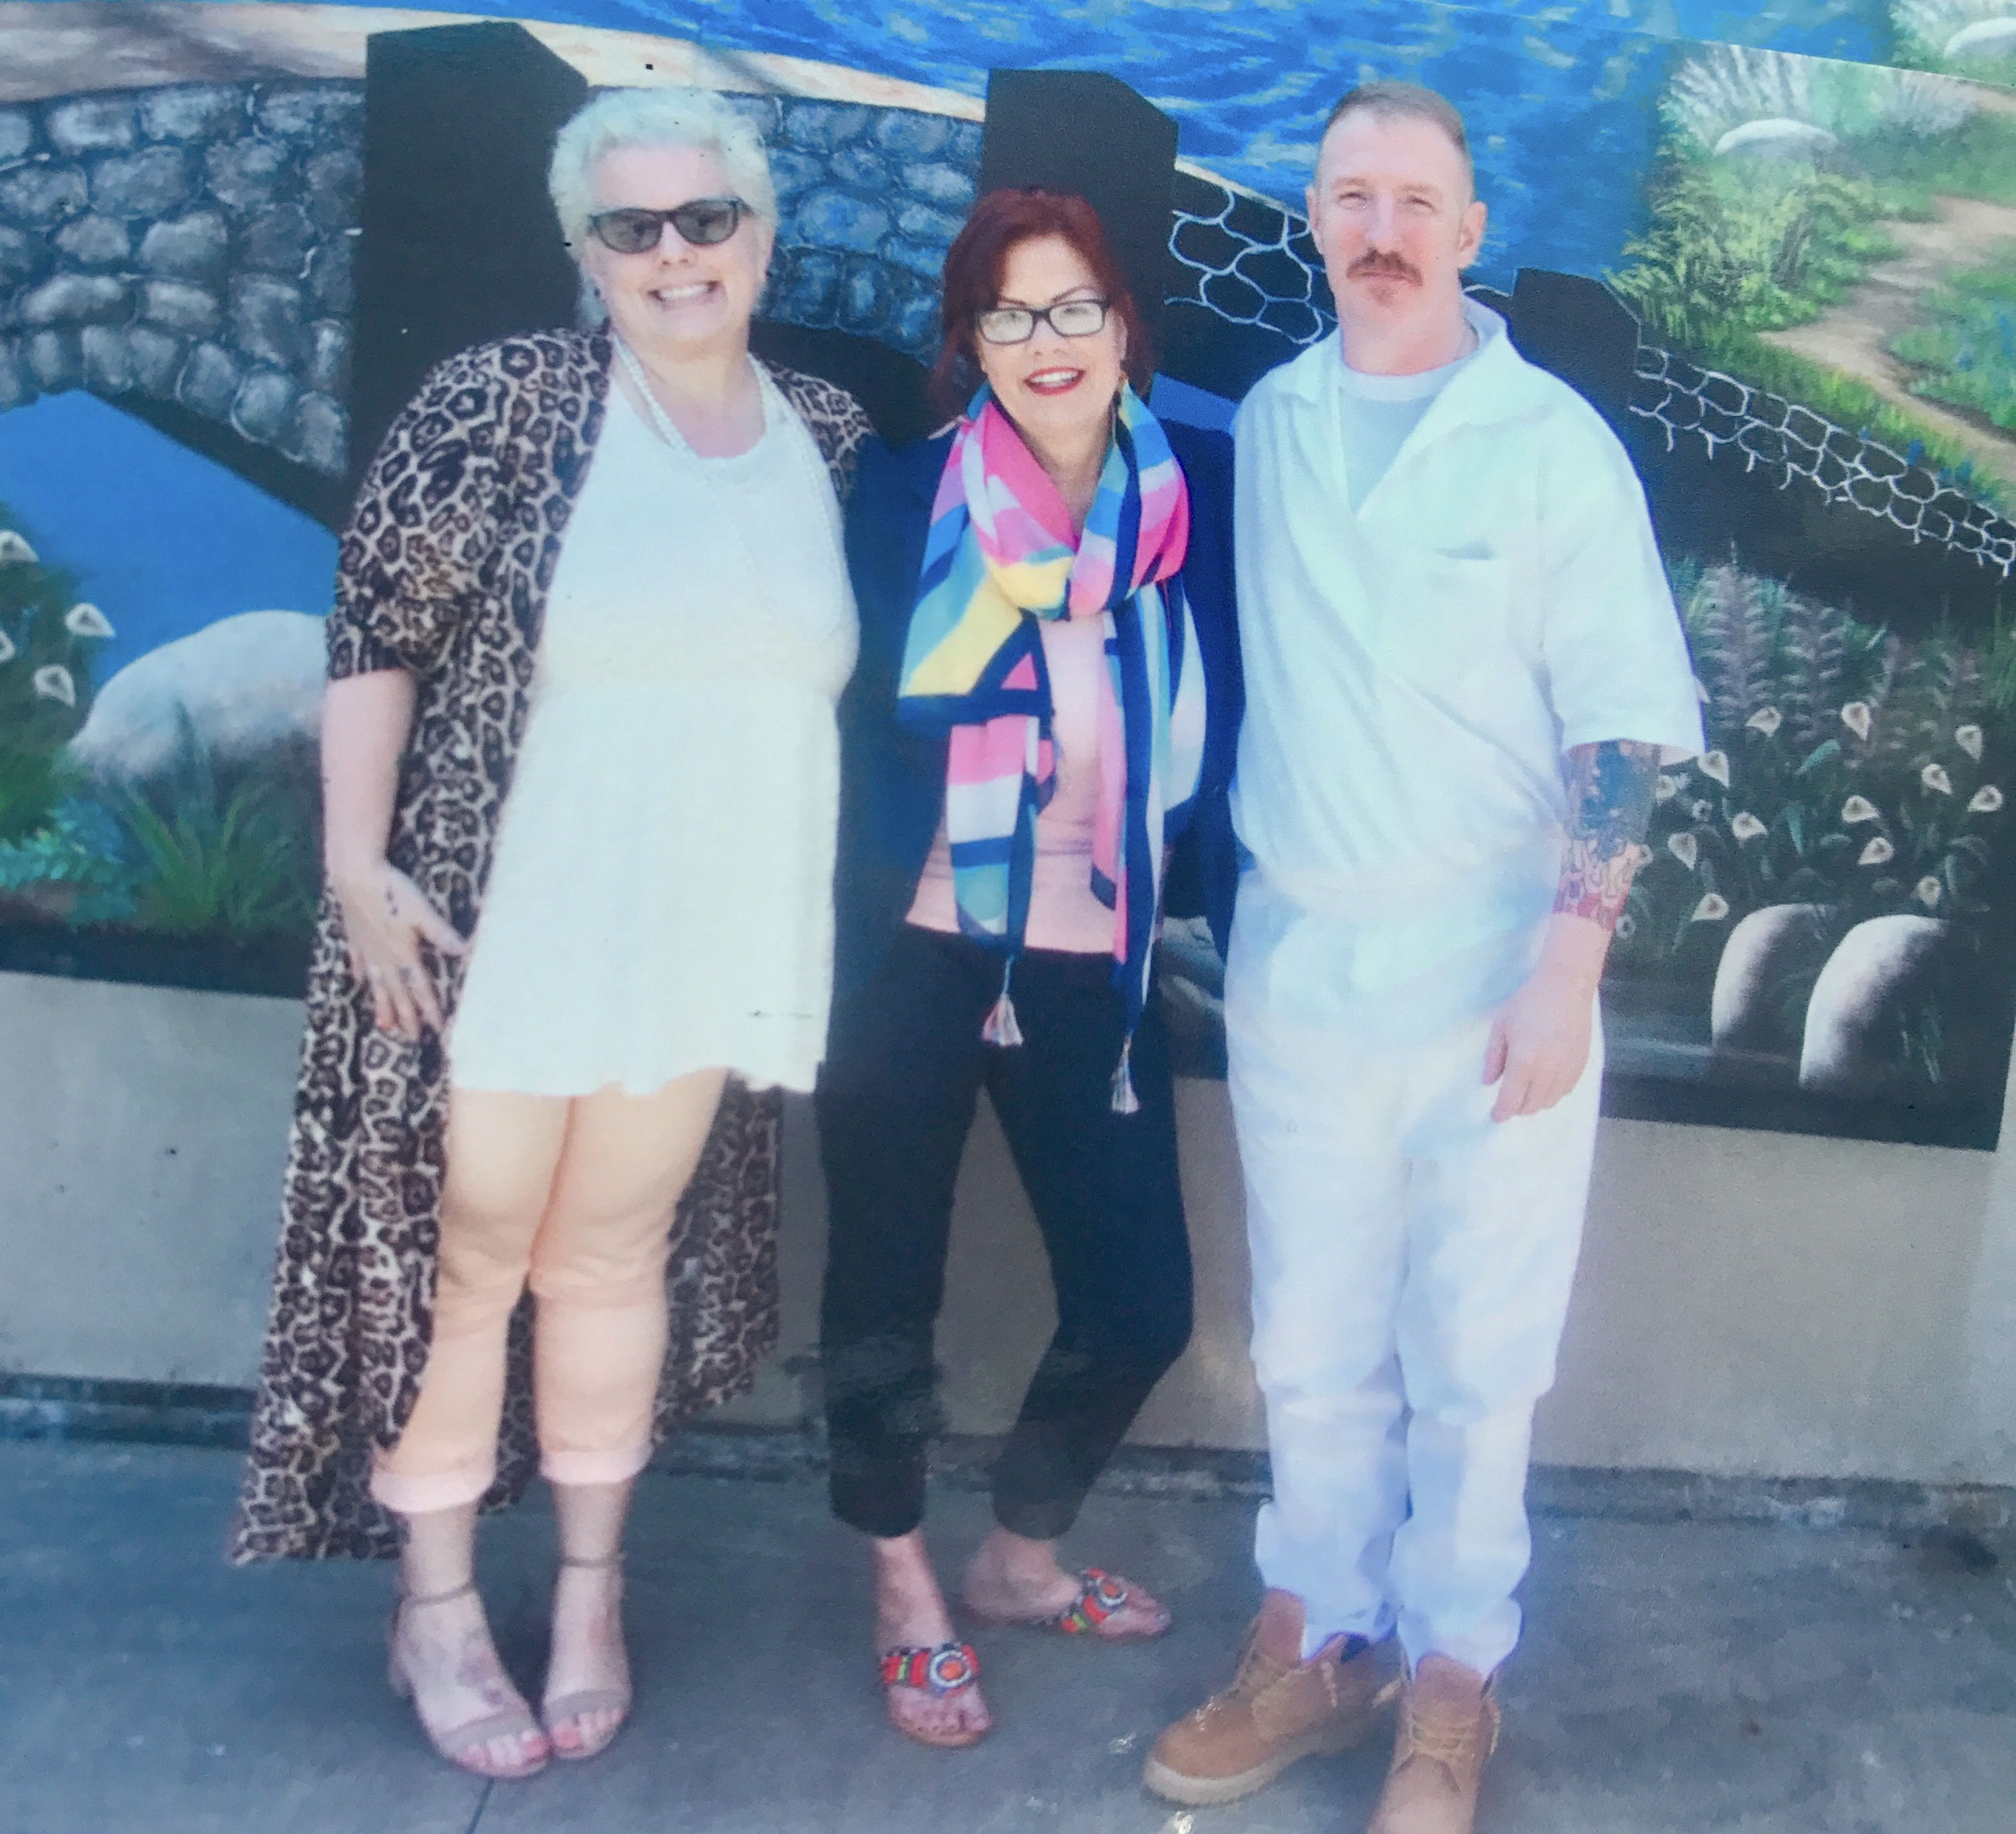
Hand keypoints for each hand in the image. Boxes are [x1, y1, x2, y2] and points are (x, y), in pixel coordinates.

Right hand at [331, 859, 465, 1036]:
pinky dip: (358, 974)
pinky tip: (357, 983)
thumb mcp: (423, 912)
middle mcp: (384, 958)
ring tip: (384, 1026)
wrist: (355, 875)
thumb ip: (442, 934)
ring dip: (382, 1006)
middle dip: (406, 1018)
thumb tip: (466, 953)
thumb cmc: (393, 892)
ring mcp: (366, 949)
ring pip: (375, 985)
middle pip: (397, 994)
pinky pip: (356, 962)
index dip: (430, 1010)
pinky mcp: (354, 937)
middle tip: (413, 1039)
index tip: (438, 1030)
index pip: (420, 989)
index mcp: (404, 954)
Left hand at [1482, 916, 1606, 1121]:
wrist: (1567, 987)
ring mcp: (1567, 1070)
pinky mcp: (1581, 1065)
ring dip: (1535, 1103)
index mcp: (1524, 1062)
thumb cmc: (1528, 1002)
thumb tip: (1489, 1082)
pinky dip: (1553, 1094)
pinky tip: (1545, 1084)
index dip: (1501, 1112)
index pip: (1511, 1100)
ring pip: (1550, 1101)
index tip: (1494, 1116)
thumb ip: (1493, 1057)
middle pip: (1531, 1105)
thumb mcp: (1501, 1025)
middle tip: (1508, 1102)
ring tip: (1526, 1094)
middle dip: (1517, 1109)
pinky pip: (1566, 1091)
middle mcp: (1547, 1071)